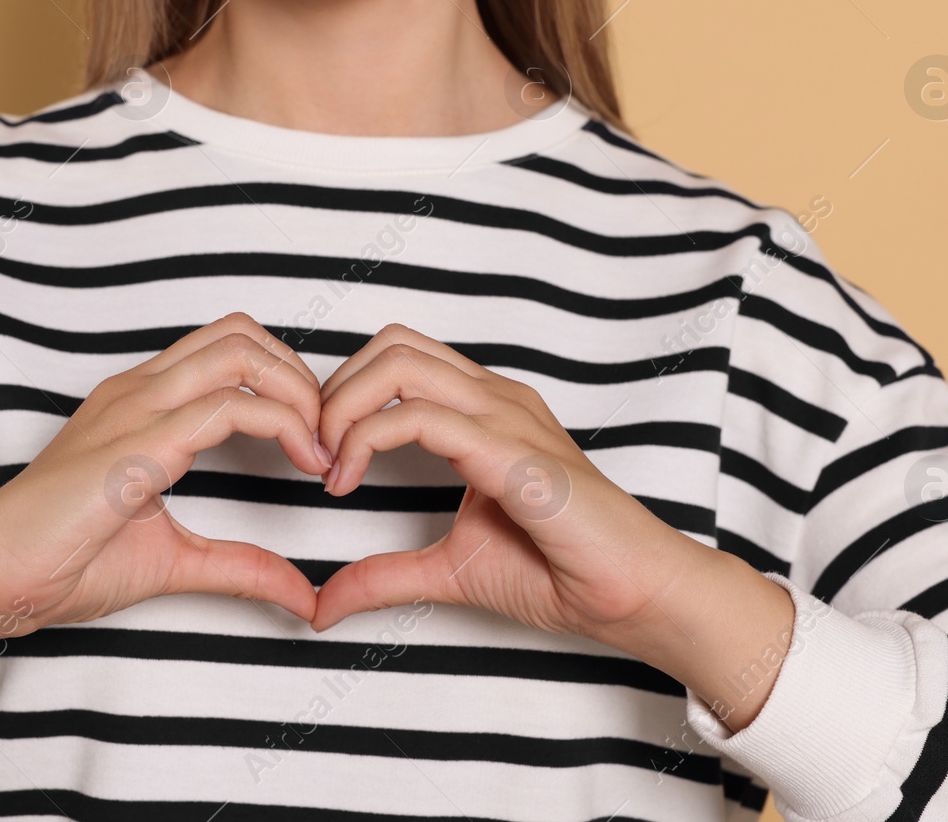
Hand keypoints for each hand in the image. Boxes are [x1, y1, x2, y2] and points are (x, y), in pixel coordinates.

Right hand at [0, 313, 331, 692]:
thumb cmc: (59, 562)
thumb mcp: (173, 561)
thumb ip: (239, 568)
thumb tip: (302, 594)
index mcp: (141, 404)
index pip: (229, 349)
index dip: (285, 381)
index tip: (317, 442)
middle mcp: (139, 391)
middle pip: (241, 333)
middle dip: (301, 376)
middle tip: (328, 437)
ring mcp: (134, 409)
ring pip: (239, 352)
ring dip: (298, 393)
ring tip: (321, 449)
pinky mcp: (135, 444)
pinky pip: (224, 405)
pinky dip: (282, 424)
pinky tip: (303, 465)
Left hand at [308, 323, 796, 730]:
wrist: (632, 595)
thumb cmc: (561, 571)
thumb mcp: (448, 570)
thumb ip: (385, 576)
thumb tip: (323, 602)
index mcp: (485, 409)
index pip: (398, 357)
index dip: (343, 396)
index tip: (320, 460)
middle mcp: (495, 398)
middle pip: (391, 344)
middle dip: (333, 392)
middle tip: (315, 456)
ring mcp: (507, 416)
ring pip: (399, 364)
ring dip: (343, 409)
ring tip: (330, 467)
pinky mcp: (514, 451)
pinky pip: (423, 417)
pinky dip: (367, 440)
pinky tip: (350, 481)